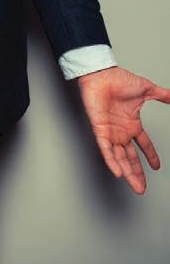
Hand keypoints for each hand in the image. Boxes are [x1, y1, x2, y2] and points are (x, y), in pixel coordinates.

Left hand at [77, 66, 169, 193]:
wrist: (101, 74)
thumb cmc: (118, 79)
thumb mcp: (147, 90)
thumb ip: (162, 95)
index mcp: (131, 123)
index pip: (143, 144)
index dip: (150, 156)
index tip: (156, 167)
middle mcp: (121, 130)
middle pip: (130, 157)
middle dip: (136, 173)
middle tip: (142, 188)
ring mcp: (110, 131)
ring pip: (119, 158)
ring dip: (127, 173)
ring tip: (135, 187)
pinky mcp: (100, 129)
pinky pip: (105, 149)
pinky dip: (111, 161)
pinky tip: (118, 173)